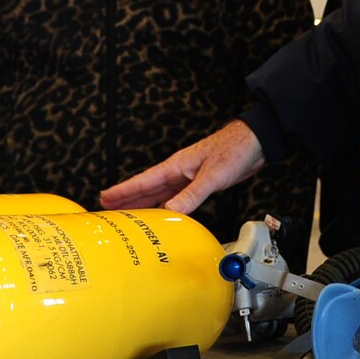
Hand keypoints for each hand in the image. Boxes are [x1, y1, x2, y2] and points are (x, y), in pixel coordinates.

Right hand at [100, 119, 264, 215]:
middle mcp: (177, 172)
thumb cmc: (233, 150)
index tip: (104, 197)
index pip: (143, 181)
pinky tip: (160, 214)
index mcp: (176, 166)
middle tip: (106, 208)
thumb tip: (169, 212)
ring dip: (142, 203)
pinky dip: (164, 207)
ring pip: (159, 194)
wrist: (254, 144)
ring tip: (126, 213)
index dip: (123, 191)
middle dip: (126, 199)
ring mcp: (187, 177)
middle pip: (146, 189)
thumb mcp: (212, 176)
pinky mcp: (198, 183)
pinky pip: (174, 198)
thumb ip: (191, 195)